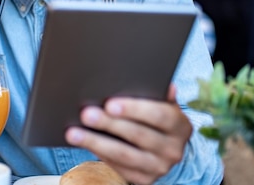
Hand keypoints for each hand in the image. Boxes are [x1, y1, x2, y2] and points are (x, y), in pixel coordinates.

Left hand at [65, 84, 191, 184]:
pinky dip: (97, 153)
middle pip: (138, 135)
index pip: (159, 115)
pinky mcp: (143, 179)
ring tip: (73, 132)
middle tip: (85, 113)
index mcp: (180, 126)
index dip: (134, 109)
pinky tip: (82, 142)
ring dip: (95, 142)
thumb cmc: (157, 116)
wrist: (165, 149)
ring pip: (124, 155)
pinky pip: (117, 166)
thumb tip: (154, 79)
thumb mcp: (162, 104)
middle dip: (109, 124)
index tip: (109, 103)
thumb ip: (155, 92)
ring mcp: (159, 167)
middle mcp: (173, 149)